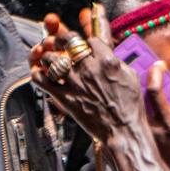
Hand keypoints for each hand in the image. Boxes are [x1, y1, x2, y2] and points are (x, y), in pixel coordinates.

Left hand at [31, 10, 153, 163]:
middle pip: (68, 41)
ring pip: (51, 58)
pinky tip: (40, 73)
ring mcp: (75, 82)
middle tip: (60, 43)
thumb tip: (109, 52)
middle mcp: (89, 68)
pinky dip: (38, 74)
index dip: (87, 42)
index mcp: (108, 60)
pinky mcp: (65, 97)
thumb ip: (117, 61)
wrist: (123, 131)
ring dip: (48, 56)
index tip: (86, 47)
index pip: (90, 39)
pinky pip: (42, 80)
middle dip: (62, 39)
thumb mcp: (131, 76)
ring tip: (50, 59)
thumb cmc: (130, 106)